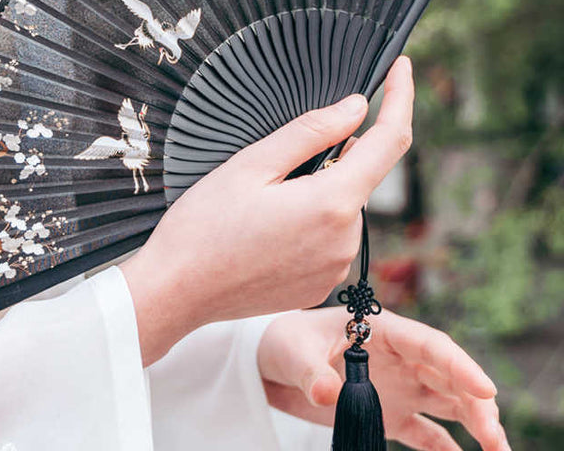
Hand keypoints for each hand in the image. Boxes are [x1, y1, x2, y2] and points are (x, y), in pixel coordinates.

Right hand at [122, 56, 414, 364]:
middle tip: (278, 160)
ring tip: (262, 201)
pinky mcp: (320, 285)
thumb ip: (311, 132)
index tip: (401, 67)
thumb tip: (356, 107)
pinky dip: (312, 221)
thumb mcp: (252, 164)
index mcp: (332, 203)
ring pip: (343, 207)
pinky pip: (330, 238)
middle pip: (360, 175)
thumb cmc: (204, 226)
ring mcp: (335, 268)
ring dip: (320, 191)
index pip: (389, 140)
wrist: (177, 292)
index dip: (400, 98)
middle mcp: (345, 240)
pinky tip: (267, 228)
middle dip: (336, 155)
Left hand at [258, 308, 510, 450]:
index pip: (429, 344)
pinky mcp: (390, 413)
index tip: (485, 389)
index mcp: (382, 331)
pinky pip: (427, 432)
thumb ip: (311, 372)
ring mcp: (398, 386)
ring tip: (497, 449)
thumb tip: (327, 394)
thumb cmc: (286, 342)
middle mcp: (399, 357)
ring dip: (474, 422)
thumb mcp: (294, 352)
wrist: (272, 362)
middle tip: (493, 437)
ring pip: (448, 401)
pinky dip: (447, 447)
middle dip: (476, 402)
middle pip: (448, 376)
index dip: (459, 365)